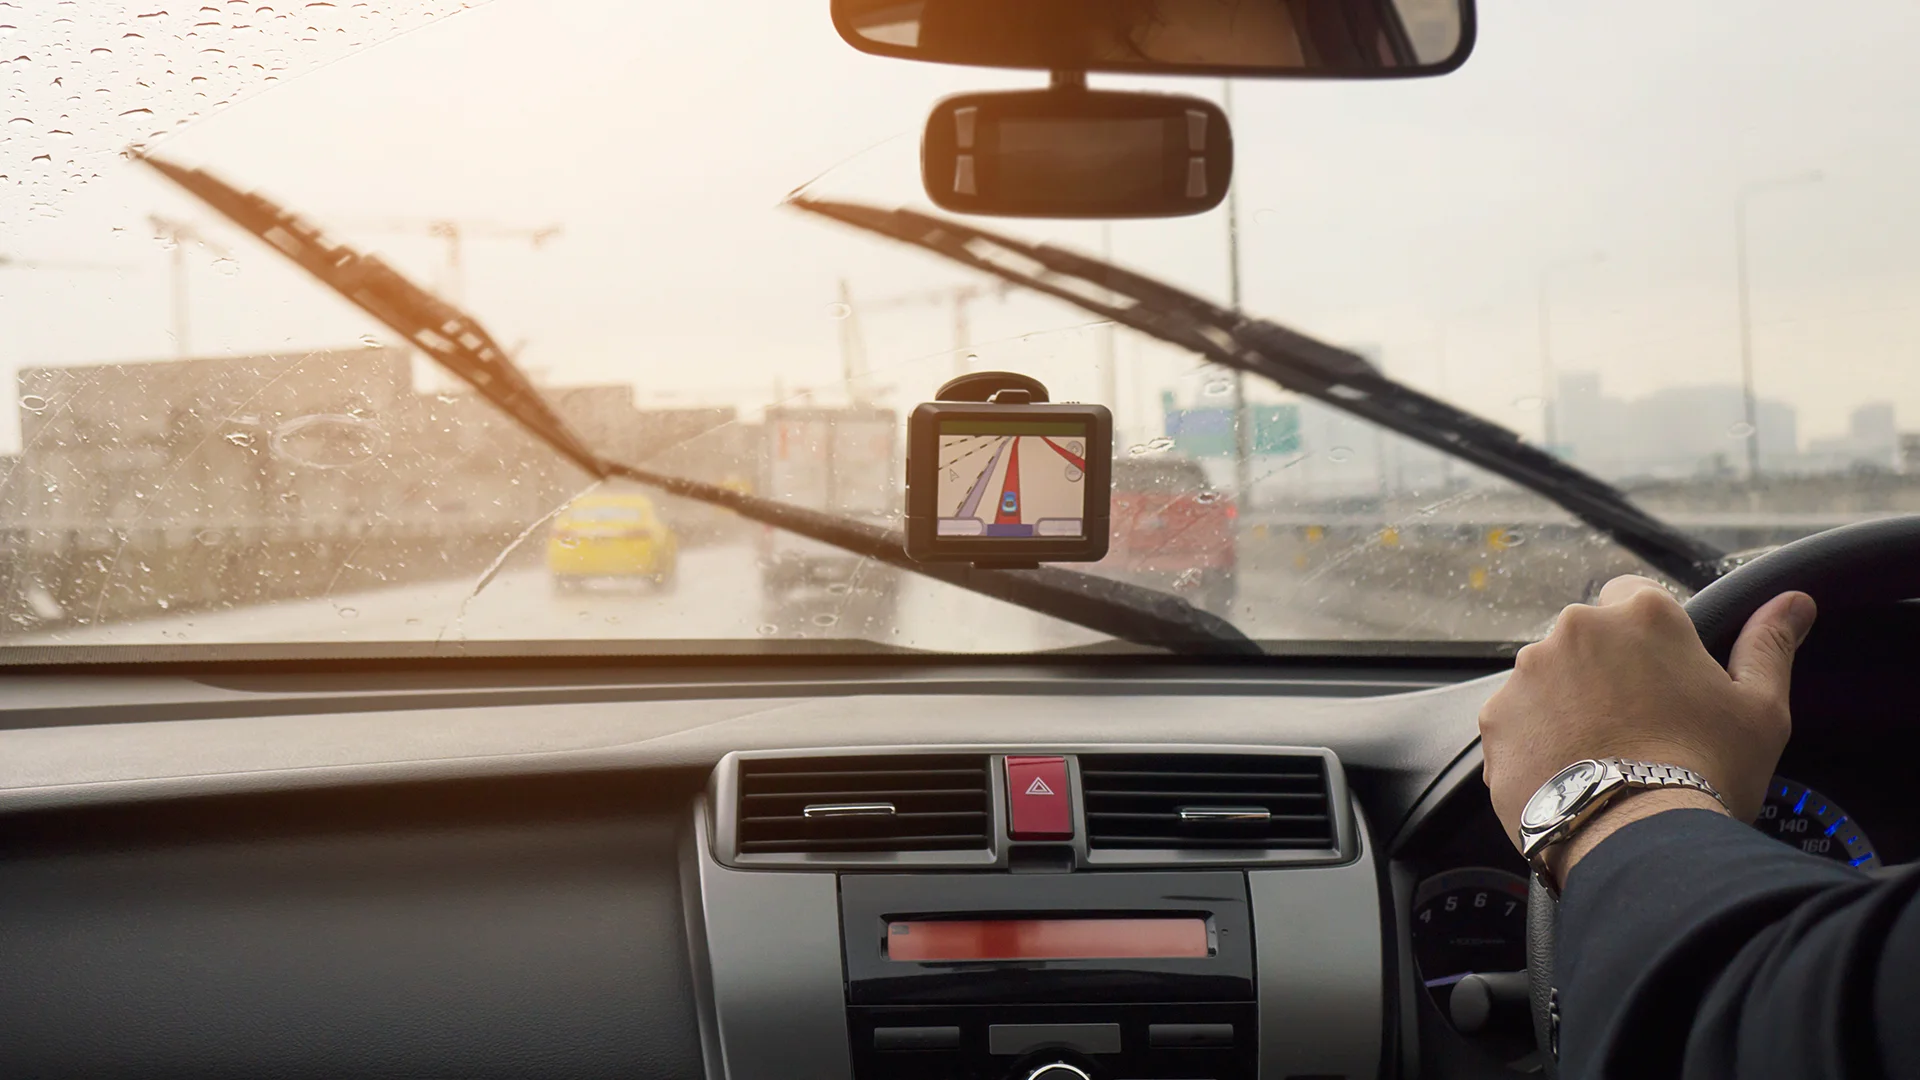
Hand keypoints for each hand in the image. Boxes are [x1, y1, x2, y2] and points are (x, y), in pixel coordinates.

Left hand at [1479, 575, 1817, 863]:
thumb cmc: (1707, 770)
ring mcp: (1527, 673)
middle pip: (1587, 640)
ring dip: (1567, 705)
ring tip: (1603, 756)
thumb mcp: (1759, 708)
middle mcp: (1575, 630)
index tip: (1660, 676)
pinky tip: (1570, 774)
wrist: (1638, 838)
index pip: (1633, 596)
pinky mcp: (1496, 718)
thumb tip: (1792, 603)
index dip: (1647, 638)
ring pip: (1548, 679)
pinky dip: (1537, 741)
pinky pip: (1517, 721)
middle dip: (1605, 672)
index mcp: (1639, 614)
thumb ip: (1768, 645)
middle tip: (1638, 726)